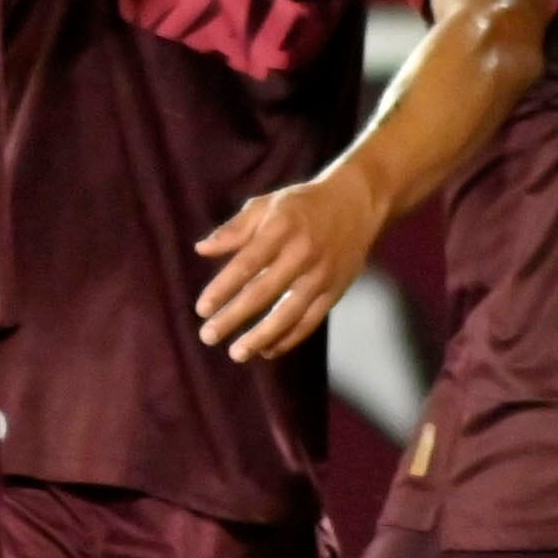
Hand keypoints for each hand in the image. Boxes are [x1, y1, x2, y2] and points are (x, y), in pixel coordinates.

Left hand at [195, 170, 387, 365]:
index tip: (201, 309)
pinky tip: (266, 350)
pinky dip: (289, 338)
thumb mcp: (266, 206)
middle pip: (264, 292)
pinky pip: (311, 321)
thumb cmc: (299, 207)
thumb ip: (234, 229)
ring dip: (261, 337)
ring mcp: (322, 274)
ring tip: (236, 354)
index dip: (223, 288)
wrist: (356, 203)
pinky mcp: (336, 290)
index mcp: (282, 229)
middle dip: (234, 317)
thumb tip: (201, 249)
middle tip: (207, 336)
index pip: (248, 263)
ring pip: (289, 313)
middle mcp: (304, 253)